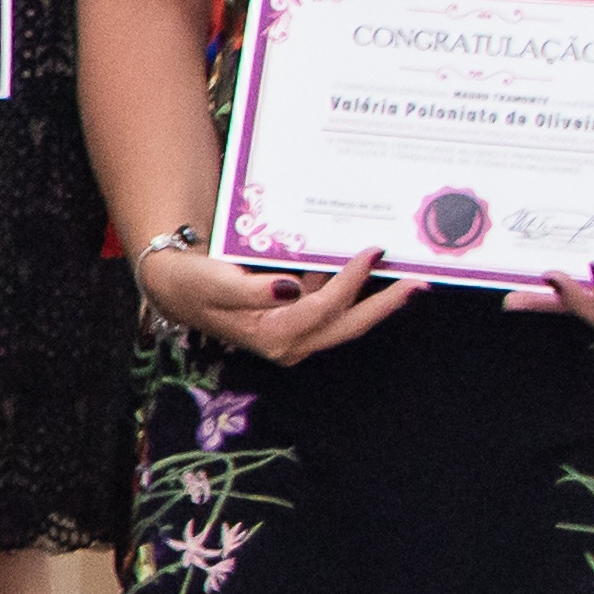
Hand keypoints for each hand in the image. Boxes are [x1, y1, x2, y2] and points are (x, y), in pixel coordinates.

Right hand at [133, 237, 419, 367]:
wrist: (173, 284)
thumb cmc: (191, 284)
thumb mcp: (215, 283)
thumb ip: (253, 289)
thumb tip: (290, 288)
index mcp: (272, 336)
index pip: (324, 308)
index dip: (351, 281)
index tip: (371, 252)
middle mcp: (289, 341)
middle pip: (349, 325)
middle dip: (387, 304)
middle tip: (420, 282)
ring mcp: (295, 333)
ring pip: (346, 319)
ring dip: (376, 299)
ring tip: (405, 275)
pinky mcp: (295, 319)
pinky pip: (333, 308)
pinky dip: (354, 291)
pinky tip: (365, 269)